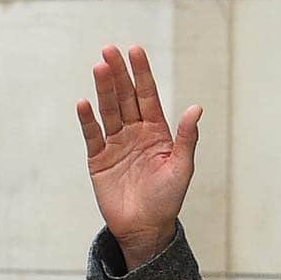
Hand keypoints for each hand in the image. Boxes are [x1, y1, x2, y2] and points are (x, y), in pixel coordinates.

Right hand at [76, 45, 202, 267]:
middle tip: (109, 50)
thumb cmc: (168, 199)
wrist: (146, 229)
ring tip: (99, 67)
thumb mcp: (182, 168)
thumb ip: (186, 138)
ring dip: (103, 90)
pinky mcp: (99, 160)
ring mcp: (115, 144)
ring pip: (108, 111)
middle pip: (125, 97)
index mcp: (157, 131)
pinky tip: (84, 103)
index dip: (141, 73)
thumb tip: (195, 109)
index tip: (135, 50)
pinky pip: (92, 136)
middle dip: (118, 73)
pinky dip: (88, 120)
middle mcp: (135, 133)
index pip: (147, 95)